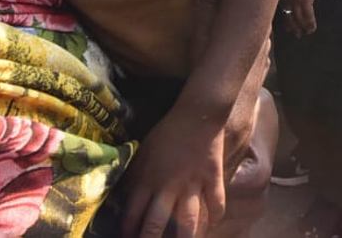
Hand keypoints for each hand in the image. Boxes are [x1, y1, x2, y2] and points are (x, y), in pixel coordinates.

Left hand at [119, 108, 225, 237]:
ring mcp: (192, 185)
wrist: (197, 114)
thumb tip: (126, 197)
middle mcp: (168, 187)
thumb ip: (135, 176)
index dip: (128, 231)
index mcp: (147, 180)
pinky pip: (216, 205)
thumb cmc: (166, 132)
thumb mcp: (143, 152)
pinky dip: (214, 218)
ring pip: (187, 223)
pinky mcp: (213, 180)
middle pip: (156, 225)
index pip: (132, 214)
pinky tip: (210, 225)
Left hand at [279, 0, 317, 36]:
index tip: (285, 20)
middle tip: (293, 32)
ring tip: (305, 33)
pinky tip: (312, 28)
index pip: (281, 4)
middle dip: (291, 23)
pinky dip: (309, 23)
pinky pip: (307, 15)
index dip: (284, 13)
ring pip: (297, 16)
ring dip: (301, 26)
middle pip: (287, 12)